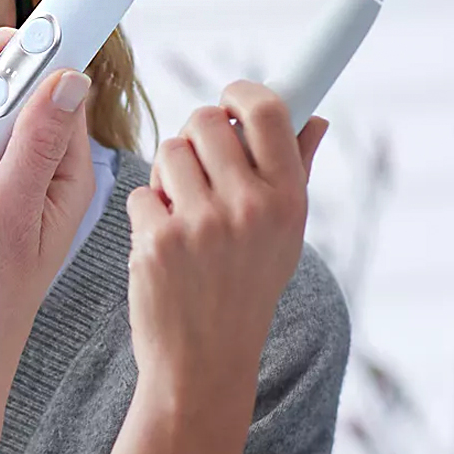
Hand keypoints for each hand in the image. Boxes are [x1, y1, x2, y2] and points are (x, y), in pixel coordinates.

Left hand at [122, 81, 326, 453]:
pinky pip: (140, 191)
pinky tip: (163, 243)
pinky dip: (146, 212)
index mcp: (287, 200)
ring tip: (182, 212)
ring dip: (167, 174)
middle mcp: (248, 207)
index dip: (241, 92)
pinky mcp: (158, 240)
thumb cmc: (245, 290)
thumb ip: (296, 170)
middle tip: (199, 167)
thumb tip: (313, 118)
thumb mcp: (285, 235)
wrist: (205, 361)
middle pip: (204, 120)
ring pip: (167, 151)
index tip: (230, 96)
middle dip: (194, 135)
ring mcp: (201, 224)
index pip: (266, 110)